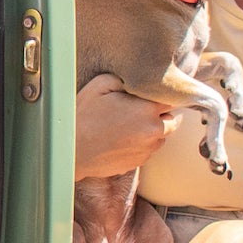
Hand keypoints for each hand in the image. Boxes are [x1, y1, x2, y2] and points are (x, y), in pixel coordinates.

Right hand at [71, 77, 186, 182]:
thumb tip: (140, 81)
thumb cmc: (83, 116)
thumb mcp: (101, 85)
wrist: (70, 150)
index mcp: (147, 110)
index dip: (162, 96)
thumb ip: (127, 79)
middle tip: (136, 111)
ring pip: (160, 137)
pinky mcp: (138, 163)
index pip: (172, 99)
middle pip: (172, 120)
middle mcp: (153, 132)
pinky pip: (147, 150)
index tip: (151, 96)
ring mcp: (146, 150)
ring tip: (127, 126)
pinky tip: (121, 139)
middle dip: (158, 114)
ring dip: (151, 130)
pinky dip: (140, 144)